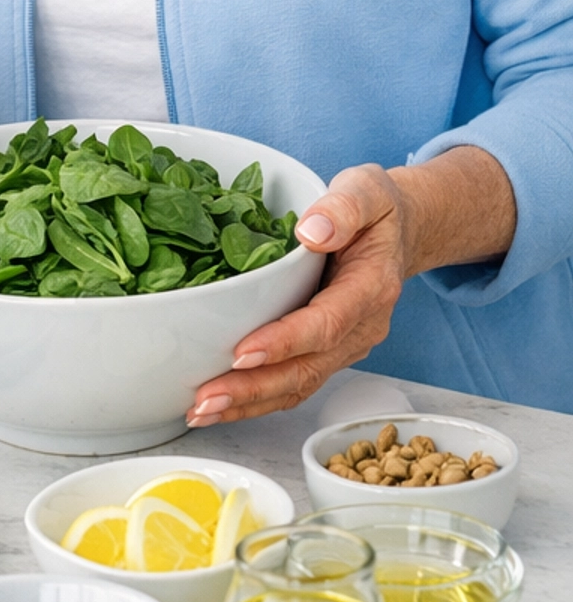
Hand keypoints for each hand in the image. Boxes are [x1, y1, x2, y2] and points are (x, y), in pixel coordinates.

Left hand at [186, 165, 404, 425]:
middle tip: (206, 398)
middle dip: (255, 389)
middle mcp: (362, 327)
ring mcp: (346, 346)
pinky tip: (220, 406)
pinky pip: (295, 384)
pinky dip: (257, 400)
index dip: (285, 341)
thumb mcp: (367, 190)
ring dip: (250, 404)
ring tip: (201, 411)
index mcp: (371, 287)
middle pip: (307, 369)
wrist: (399, 232)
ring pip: (299, 386)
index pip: (326, 323)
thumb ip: (344, 207)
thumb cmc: (377, 210)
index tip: (243, 352)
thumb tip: (311, 231)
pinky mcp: (328, 353)